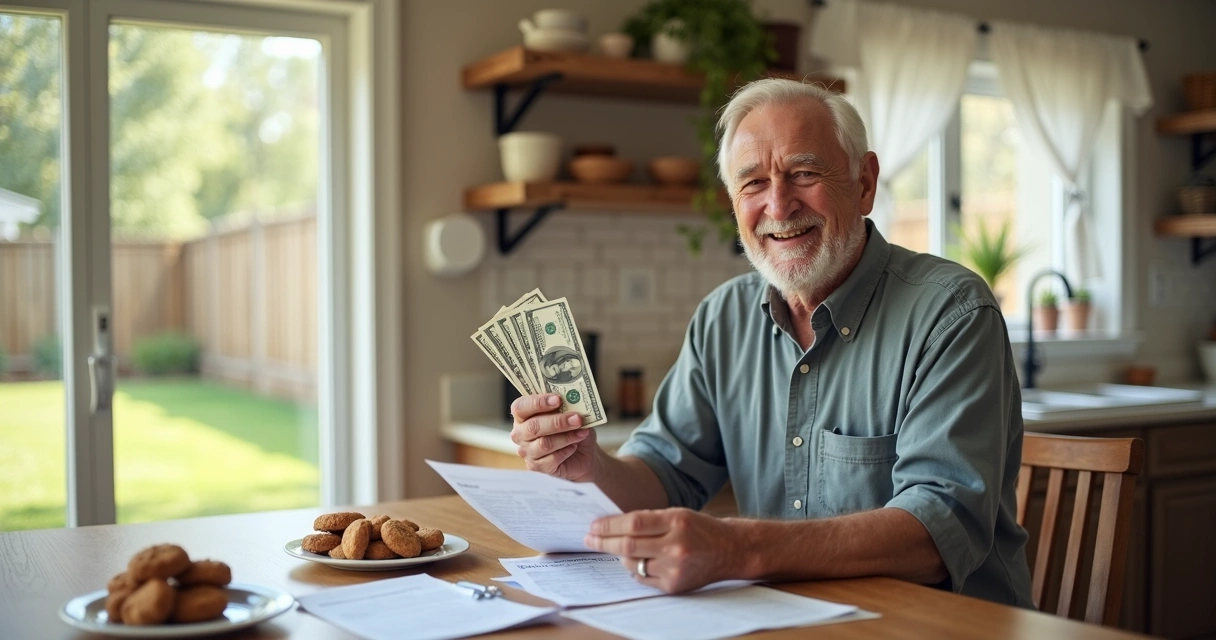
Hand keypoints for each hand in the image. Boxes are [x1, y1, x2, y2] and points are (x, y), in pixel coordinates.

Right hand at [510, 393, 598, 481]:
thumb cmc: (573, 428)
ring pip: (544, 444)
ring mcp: (526, 451)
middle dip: (557, 422)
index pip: (520, 407)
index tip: (558, 399)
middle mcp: (520, 433)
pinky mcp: (535, 466)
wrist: (583, 453)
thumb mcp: (572, 412)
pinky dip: (566, 451)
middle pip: (533, 427)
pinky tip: (574, 446)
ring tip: (582, 432)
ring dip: (566, 437)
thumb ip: (566, 406)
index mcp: (522, 415)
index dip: (538, 403)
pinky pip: (551, 459)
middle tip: (577, 418)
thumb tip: (570, 401)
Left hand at [584, 508, 748, 593]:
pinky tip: (641, 561)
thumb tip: (610, 526)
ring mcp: (675, 568)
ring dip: (621, 556)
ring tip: (623, 549)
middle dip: (603, 542)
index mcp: (676, 521)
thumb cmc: (699, 528)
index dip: (609, 525)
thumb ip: (647, 519)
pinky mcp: (674, 586)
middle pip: (628, 545)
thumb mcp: (676, 514)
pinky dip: (635, 569)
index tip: (594, 526)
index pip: (633, 523)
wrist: (729, 550)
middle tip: (589, 539)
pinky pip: (642, 578)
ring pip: (632, 563)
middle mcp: (676, 546)